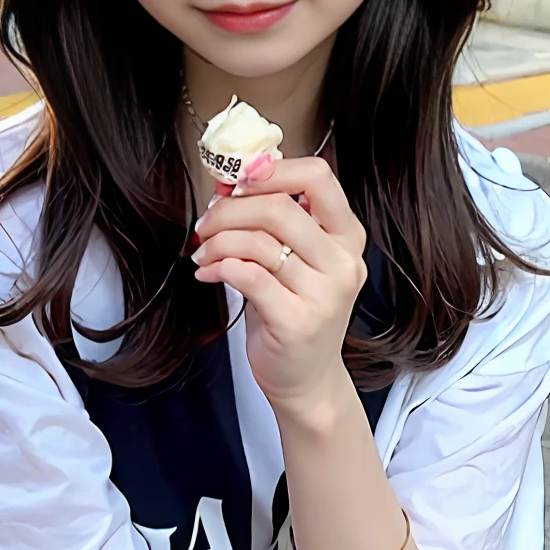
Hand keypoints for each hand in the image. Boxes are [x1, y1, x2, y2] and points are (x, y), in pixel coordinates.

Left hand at [192, 156, 366, 422]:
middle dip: (229, 209)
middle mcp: (344, 262)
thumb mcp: (295, 258)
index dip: (270, 170)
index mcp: (347, 236)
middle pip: (279, 207)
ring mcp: (325, 294)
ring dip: (218, 241)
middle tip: (205, 223)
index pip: (318, 177)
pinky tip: (207, 273)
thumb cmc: (294, 311)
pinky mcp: (298, 322)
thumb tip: (239, 170)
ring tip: (203, 253)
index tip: (236, 182)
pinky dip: (218, 267)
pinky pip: (249, 276)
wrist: (306, 379)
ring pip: (258, 241)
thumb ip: (276, 217)